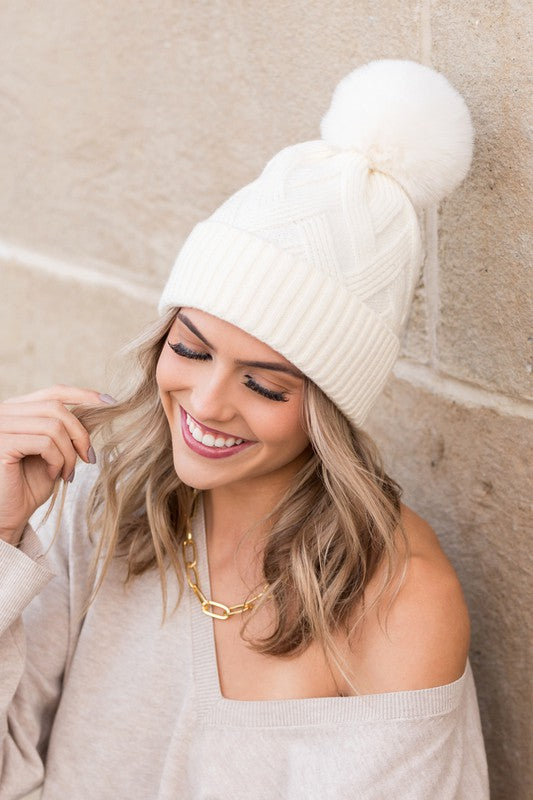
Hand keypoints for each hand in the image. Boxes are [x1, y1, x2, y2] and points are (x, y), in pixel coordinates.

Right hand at [0, 384, 114, 543]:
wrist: (6, 516)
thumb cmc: (27, 486)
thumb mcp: (53, 451)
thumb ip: (66, 430)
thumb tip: (98, 410)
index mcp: (17, 410)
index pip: (53, 392)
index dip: (83, 395)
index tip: (109, 402)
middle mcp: (5, 412)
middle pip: (56, 407)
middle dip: (80, 433)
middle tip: (89, 458)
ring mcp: (1, 426)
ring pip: (53, 426)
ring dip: (69, 453)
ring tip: (67, 473)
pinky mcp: (2, 443)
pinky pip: (44, 443)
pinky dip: (57, 460)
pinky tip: (53, 475)